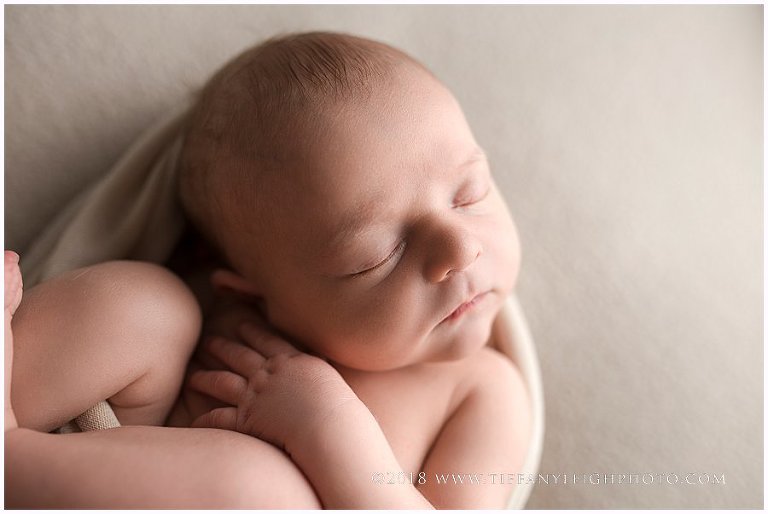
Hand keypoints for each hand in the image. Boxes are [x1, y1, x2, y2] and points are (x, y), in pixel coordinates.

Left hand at [187, 321, 361, 454]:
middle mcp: (269, 375)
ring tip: (193, 376)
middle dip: (222, 347)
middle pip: (239, 356)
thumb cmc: (339, 408)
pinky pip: (219, 418)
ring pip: (222, 382)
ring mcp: (255, 396)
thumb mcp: (332, 378)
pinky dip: (205, 419)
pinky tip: (194, 421)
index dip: (252, 331)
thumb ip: (320, 370)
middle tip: (208, 342)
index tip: (241, 324)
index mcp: (291, 361)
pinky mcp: (247, 420)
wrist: (329, 426)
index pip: (267, 341)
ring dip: (205, 378)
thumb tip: (322, 367)